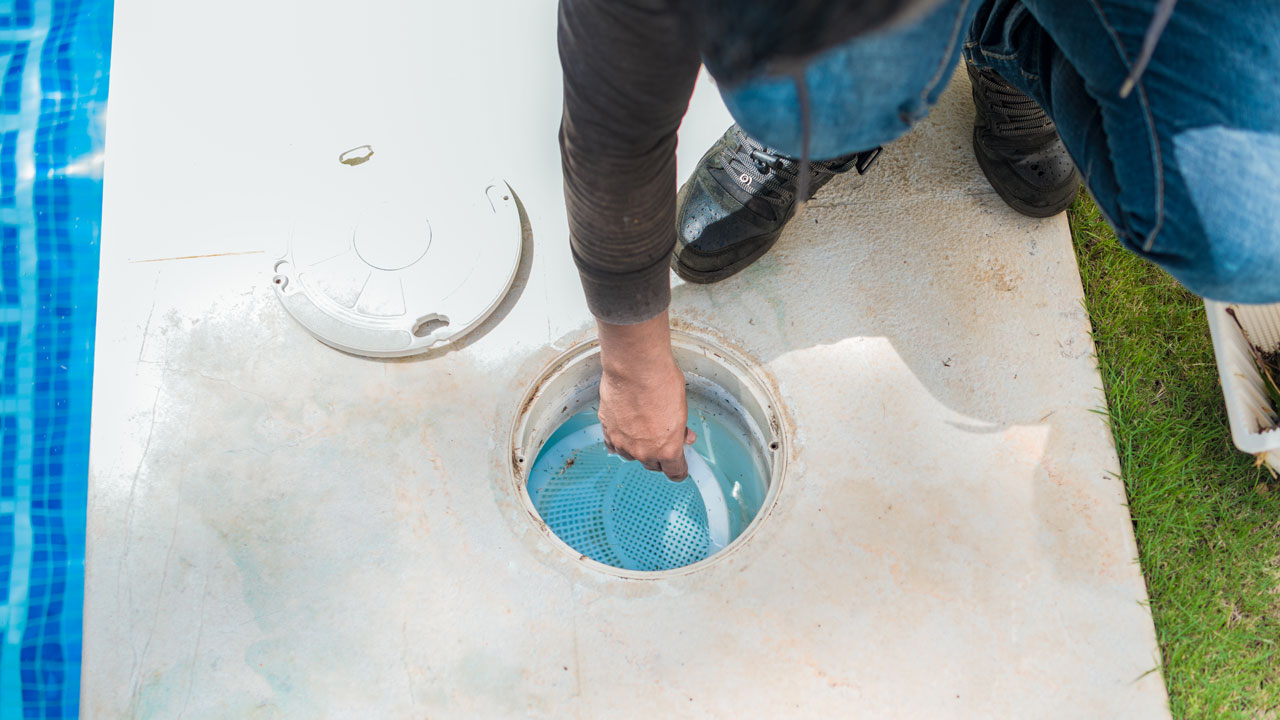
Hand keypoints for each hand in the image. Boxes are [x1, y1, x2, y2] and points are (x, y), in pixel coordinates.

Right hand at [596, 311, 696, 479]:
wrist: (635, 367)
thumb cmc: (662, 383)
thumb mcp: (681, 408)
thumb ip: (680, 428)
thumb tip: (683, 435)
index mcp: (667, 449)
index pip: (675, 473)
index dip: (680, 470)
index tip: (680, 468)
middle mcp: (644, 452)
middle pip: (653, 465)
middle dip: (659, 456)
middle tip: (664, 438)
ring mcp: (623, 442)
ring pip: (631, 456)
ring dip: (638, 448)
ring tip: (643, 430)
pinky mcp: (607, 430)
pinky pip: (613, 444)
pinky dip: (620, 441)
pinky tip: (625, 431)